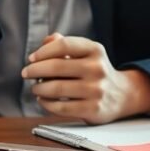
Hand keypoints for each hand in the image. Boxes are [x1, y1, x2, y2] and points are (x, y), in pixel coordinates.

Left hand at [22, 33, 149, 123]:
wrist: (122, 95)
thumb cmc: (96, 71)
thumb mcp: (86, 52)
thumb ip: (64, 44)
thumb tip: (46, 41)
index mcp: (95, 50)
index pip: (64, 45)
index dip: (43, 51)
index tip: (32, 58)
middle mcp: (97, 68)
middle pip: (56, 67)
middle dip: (35, 70)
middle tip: (26, 73)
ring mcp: (96, 90)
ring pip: (56, 88)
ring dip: (39, 87)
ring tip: (35, 87)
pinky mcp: (93, 109)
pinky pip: (61, 107)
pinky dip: (46, 103)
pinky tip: (43, 99)